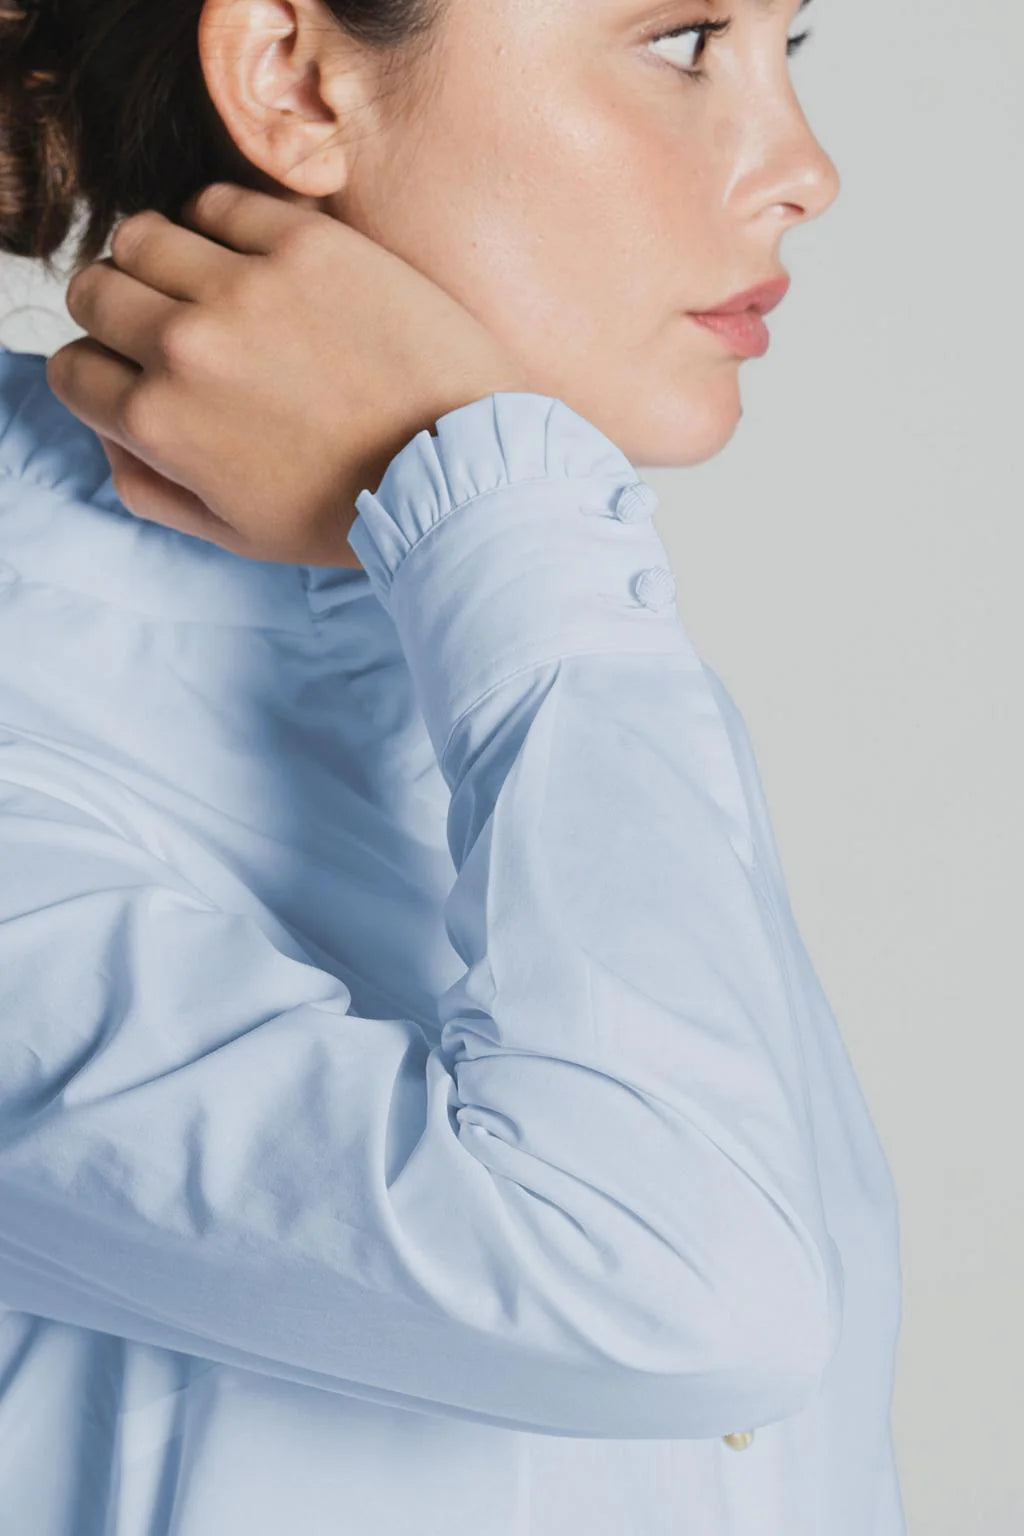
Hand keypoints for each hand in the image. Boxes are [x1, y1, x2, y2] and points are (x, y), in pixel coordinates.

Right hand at [46, 184, 529, 566]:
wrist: (457, 470)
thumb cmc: (350, 511)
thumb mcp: (234, 533)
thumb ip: (150, 484)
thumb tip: (110, 429)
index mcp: (160, 423)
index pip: (72, 369)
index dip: (102, 375)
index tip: (136, 375)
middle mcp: (185, 346)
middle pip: (95, 291)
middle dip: (118, 313)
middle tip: (168, 328)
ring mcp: (243, 286)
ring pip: (141, 235)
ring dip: (160, 260)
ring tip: (205, 286)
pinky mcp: (304, 243)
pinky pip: (217, 202)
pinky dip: (219, 226)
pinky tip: (253, 260)